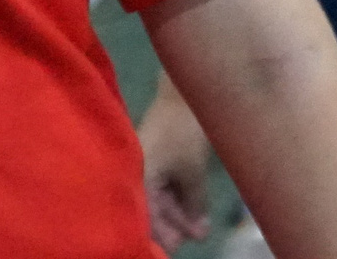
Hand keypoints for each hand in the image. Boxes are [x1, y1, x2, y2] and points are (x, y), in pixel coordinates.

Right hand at [135, 95, 213, 252]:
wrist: (184, 94)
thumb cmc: (184, 134)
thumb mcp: (192, 174)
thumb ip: (193, 204)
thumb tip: (198, 231)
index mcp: (138, 176)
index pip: (145, 214)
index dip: (161, 233)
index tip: (176, 245)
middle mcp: (136, 171)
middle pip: (150, 208)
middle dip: (174, 225)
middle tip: (194, 238)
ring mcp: (145, 163)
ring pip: (158, 197)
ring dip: (178, 213)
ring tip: (200, 227)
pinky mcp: (155, 156)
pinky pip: (162, 184)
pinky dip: (177, 197)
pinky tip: (193, 208)